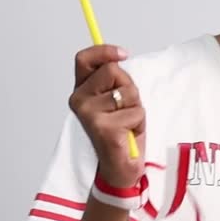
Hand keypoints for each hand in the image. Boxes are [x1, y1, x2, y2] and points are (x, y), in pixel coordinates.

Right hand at [68, 44, 145, 189]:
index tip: (123, 54)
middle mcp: (80, 101)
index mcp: (82, 91)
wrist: (119, 168)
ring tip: (128, 124)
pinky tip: (128, 135)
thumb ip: (113, 81)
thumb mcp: (116, 101)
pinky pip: (136, 112)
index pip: (84, 60)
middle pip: (113, 71)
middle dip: (129, 87)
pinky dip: (139, 124)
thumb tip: (119, 57)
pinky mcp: (103, 128)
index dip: (104, 51)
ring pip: (128, 92)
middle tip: (126, 108)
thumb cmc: (120, 134)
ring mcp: (89, 115)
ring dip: (136, 108)